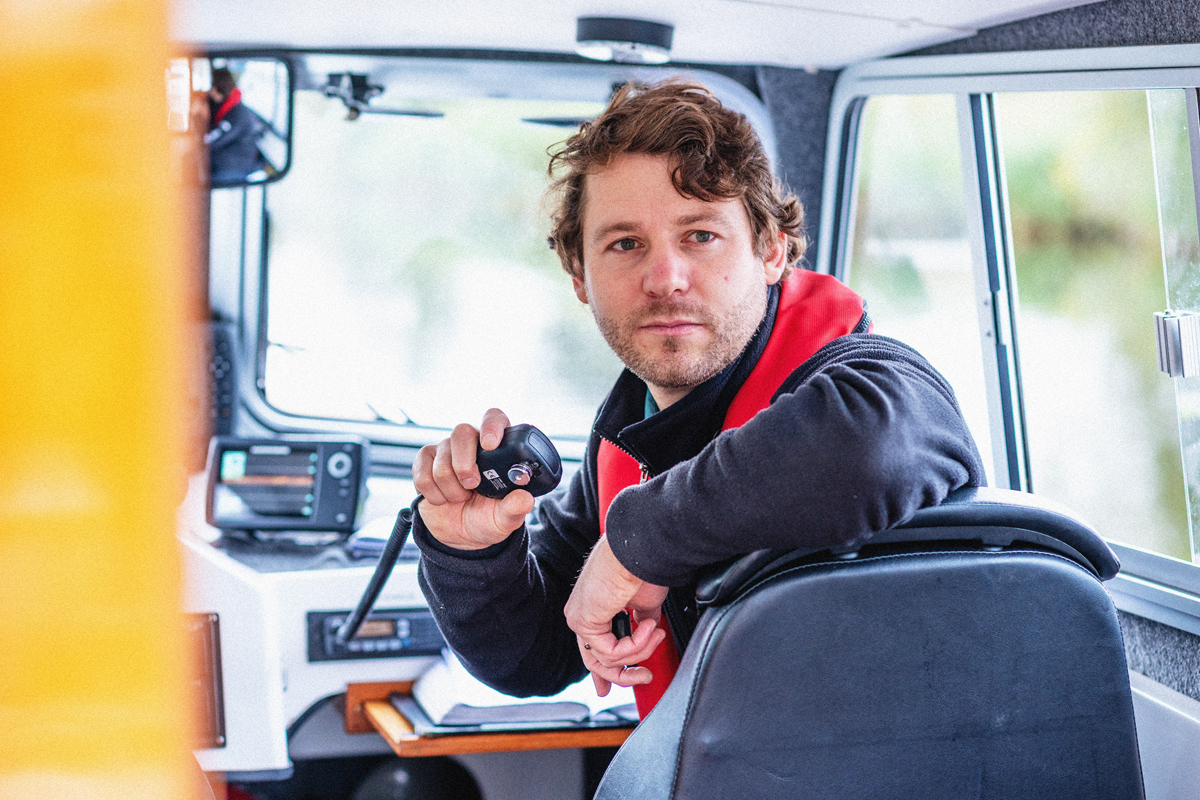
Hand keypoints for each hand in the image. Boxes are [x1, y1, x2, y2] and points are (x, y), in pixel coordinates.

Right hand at [412, 408, 534, 549]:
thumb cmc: (486, 518)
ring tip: (461, 498)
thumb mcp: (505, 518)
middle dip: (465, 464)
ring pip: (442, 461)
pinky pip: (423, 474)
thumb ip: (515, 508)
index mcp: (498, 448)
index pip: (494, 418)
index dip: (491, 426)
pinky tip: (444, 499)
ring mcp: (446, 449)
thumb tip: (526, 499)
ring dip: (451, 489)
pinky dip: (434, 494)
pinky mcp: (425, 460)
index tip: (490, 445)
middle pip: (461, 432)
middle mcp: (471, 442)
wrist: (459, 533)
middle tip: (472, 486)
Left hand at [565, 537, 668, 695]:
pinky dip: (636, 644)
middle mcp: (582, 614)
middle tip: (645, 676)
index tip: (606, 689)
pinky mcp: (584, 622)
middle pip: (595, 662)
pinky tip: (648, 626)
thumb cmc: (642, 567)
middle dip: (623, 676)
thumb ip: (642, 623)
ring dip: (641, 650)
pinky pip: (612, 653)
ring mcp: (580, 618)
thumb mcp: (645, 603)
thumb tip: (650, 636)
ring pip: (608, 660)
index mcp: (593, 609)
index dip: (601, 673)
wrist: (640, 551)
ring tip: (656, 632)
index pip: (592, 648)